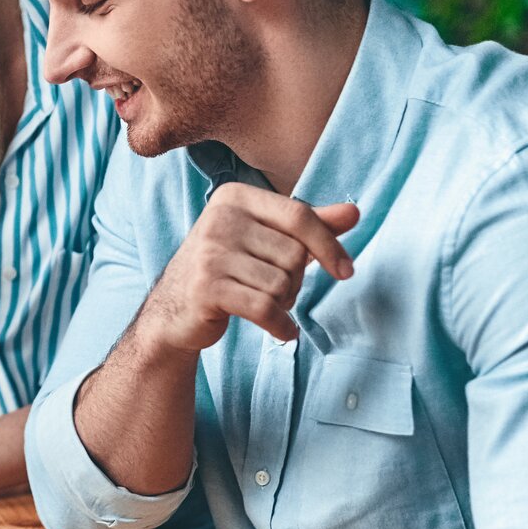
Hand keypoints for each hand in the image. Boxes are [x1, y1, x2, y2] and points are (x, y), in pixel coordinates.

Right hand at [134, 184, 357, 350]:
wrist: (174, 308)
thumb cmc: (228, 268)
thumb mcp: (266, 238)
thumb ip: (309, 224)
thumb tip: (354, 211)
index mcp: (235, 196)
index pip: (299, 216)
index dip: (329, 245)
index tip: (346, 271)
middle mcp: (219, 218)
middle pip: (293, 255)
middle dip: (295, 281)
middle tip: (276, 291)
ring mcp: (209, 252)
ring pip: (281, 284)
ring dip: (283, 304)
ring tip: (265, 305)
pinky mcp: (206, 287)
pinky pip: (264, 308)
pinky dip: (280, 326)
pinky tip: (281, 331)